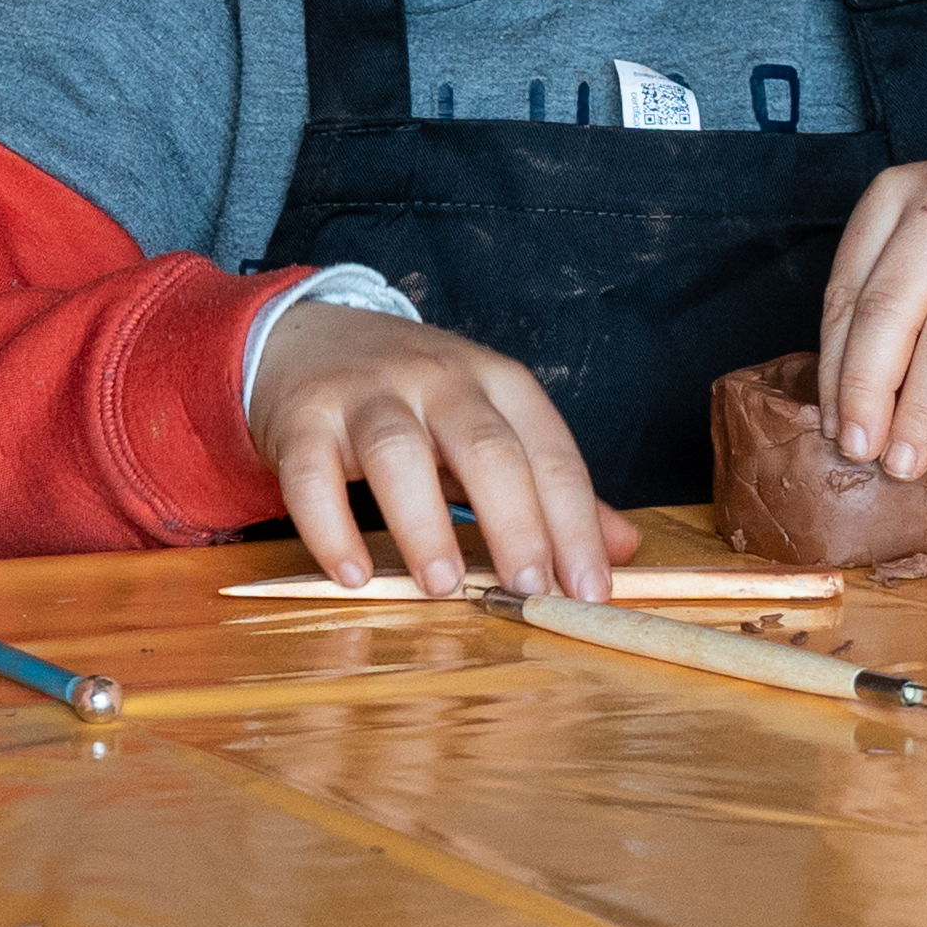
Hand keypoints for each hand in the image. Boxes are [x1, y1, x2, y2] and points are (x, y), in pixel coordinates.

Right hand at [252, 302, 622, 598]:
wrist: (307, 338)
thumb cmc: (413, 394)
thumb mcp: (487, 421)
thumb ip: (550, 485)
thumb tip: (624, 548)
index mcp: (495, 381)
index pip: (549, 450)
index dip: (575, 522)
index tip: (589, 588)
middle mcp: (437, 378)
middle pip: (484, 447)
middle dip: (515, 522)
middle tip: (529, 589)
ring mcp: (366, 395)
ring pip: (398, 453)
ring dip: (424, 524)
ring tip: (443, 585)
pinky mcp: (302, 418)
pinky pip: (313, 474)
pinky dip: (330, 528)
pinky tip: (352, 576)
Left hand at [821, 151, 926, 462]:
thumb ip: (890, 300)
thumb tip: (848, 407)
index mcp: (895, 194)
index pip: (849, 295)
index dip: (837, 371)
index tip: (833, 428)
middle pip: (890, 315)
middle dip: (869, 396)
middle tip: (861, 453)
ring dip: (921, 410)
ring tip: (907, 460)